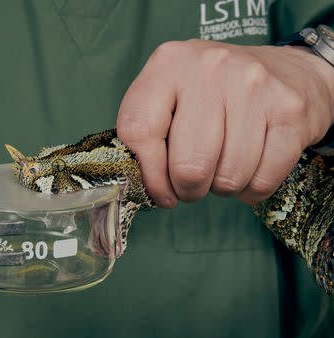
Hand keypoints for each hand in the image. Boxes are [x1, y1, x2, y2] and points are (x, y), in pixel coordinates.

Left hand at [116, 39, 333, 207]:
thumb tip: (142, 184)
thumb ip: (147, 130)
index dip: (148, 177)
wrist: (284, 72)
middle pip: (188, 165)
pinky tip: (249, 171)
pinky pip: (262, 180)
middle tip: (193, 184)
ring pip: (228, 178)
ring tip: (223, 168)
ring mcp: (253, 86)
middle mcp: (210, 68)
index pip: (139, 132)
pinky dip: (251, 190)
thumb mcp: (172, 95)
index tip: (160, 192)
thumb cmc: (216, 93)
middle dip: (188, 189)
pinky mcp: (289, 110)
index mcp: (168, 63)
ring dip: (221, 188)